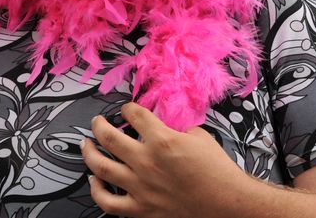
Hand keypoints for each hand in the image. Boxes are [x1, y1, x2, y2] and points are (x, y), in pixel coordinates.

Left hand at [82, 102, 249, 217]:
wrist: (228, 203)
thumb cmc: (217, 171)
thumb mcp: (199, 136)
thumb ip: (176, 127)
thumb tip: (165, 125)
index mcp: (162, 140)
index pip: (133, 114)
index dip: (128, 108)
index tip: (127, 109)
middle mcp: (146, 162)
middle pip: (108, 136)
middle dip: (98, 124)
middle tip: (97, 121)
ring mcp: (141, 187)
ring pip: (101, 166)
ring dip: (89, 152)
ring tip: (86, 144)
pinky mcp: (142, 209)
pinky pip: (109, 202)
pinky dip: (97, 190)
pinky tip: (94, 180)